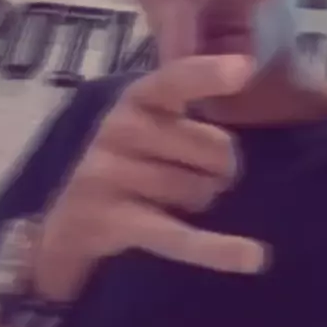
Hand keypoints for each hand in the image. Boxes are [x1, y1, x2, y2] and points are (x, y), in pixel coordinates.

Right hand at [32, 55, 265, 301]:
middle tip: (200, 170)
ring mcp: (112, 174)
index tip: (244, 68)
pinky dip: (216, 250)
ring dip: (202, 199)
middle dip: (220, 164)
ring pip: (200, 191)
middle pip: (211, 147)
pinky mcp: (114, 220)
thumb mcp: (153, 119)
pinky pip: (177, 236)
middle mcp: (120, 128)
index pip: (174, 80)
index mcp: (137, 97)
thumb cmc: (132, 157)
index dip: (208, 74)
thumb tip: (244, 71)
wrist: (73, 218)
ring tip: (176, 198)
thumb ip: (189, 94)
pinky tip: (253, 258)